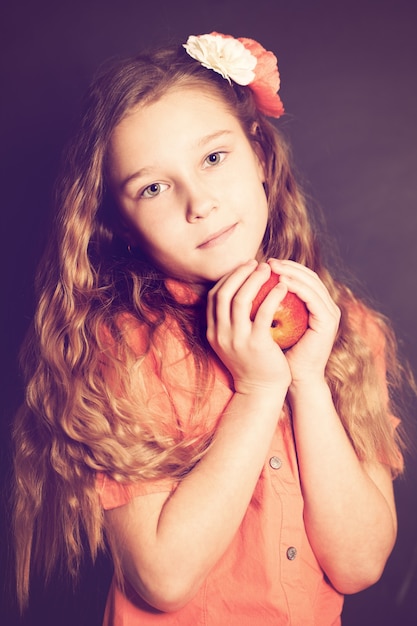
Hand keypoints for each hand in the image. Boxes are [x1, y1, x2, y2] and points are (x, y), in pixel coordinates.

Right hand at [206, 261, 290, 395]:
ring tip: (270, 270)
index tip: (244, 269)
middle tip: (257, 264)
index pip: (214, 296)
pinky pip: (264, 312)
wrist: (261, 390)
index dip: (228, 278)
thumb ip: (233, 321)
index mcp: (213, 332)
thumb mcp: (235, 341)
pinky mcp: (256, 343)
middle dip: (240, 273)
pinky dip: (272, 295)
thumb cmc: (253, 363)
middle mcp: (220, 334)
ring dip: (255, 279)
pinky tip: (282, 287)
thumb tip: (242, 293)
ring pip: (241, 299)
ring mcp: (236, 339)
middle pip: (224, 293)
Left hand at [268, 259, 340, 384]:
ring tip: (272, 267)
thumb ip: (267, 307)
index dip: (283, 268)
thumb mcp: (271, 326)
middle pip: (308, 276)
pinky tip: (280, 283)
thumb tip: (245, 288)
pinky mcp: (328, 322)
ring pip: (311, 283)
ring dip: (291, 272)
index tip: (261, 265)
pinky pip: (312, 298)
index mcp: (314, 306)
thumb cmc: (279, 355)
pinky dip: (297, 288)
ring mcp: (330, 313)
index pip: (300, 278)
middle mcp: (326, 306)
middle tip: (267, 261)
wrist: (295, 380)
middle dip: (287, 266)